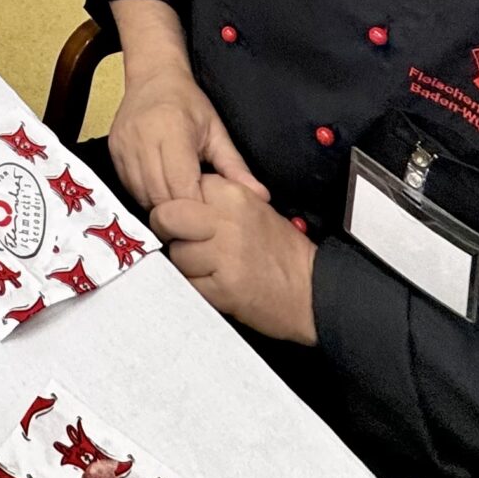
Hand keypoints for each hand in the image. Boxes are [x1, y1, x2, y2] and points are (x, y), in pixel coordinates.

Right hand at [109, 61, 267, 211]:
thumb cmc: (188, 103)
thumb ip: (235, 167)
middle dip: (179, 212)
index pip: (182, 185)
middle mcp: (143, 137)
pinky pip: (128, 186)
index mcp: (173, 129)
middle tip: (196, 219)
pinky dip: (145, 196)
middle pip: (160, 194)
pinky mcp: (113, 151)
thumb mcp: (217, 131)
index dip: (197, 207)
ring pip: (142, 194)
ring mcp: (124, 145)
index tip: (210, 216)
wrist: (153, 76)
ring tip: (179, 208)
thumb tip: (261, 197)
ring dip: (161, 207)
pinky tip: (160, 193)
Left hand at [153, 179, 318, 343]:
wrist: (312, 290)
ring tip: (210, 268)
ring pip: (176, 254)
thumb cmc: (281, 250)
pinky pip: (188, 283)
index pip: (181, 187)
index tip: (184, 218)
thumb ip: (215, 199)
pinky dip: (197, 287)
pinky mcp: (223, 287)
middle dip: (167, 230)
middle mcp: (225, 220)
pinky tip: (217, 284)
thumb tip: (177, 201)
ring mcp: (223, 254)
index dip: (177, 204)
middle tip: (182, 241)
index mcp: (233, 193)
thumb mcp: (252, 207)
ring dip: (185, 264)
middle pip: (166, 217)